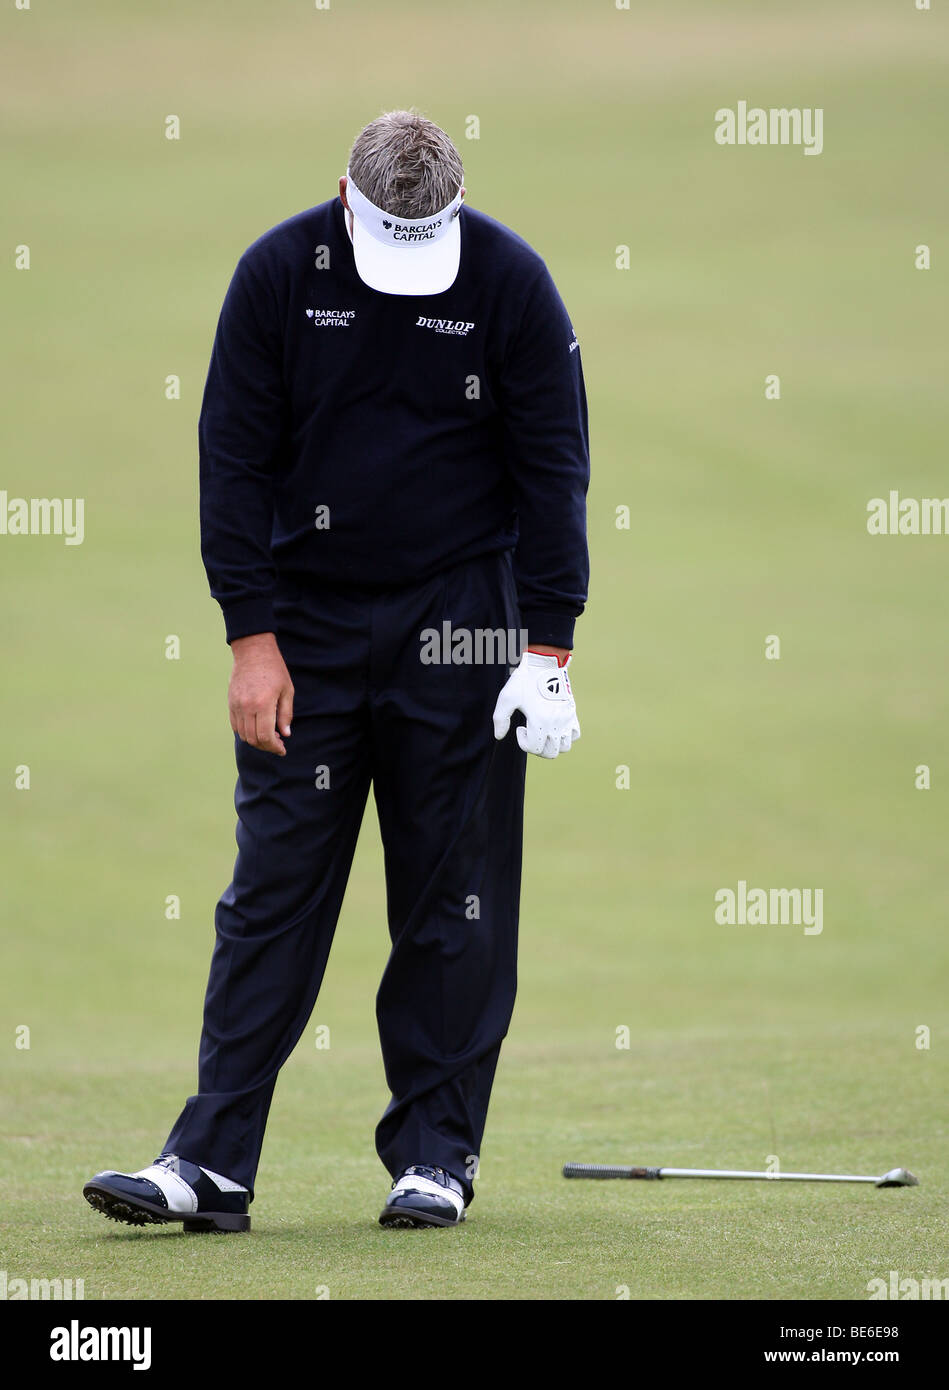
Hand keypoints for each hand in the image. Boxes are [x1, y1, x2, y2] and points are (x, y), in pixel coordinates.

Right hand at [228, 632, 293, 755]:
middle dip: (266, 746)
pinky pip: (235, 725)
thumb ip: (286, 714)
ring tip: (268, 735)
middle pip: (253, 739)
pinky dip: (245, 732)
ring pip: (243, 734)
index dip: (274, 747)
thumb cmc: (274, 669)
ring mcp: (236, 705)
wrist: (253, 651)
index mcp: (263, 704)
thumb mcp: (287, 690)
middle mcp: (247, 707)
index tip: (282, 749)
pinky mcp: (230, 702)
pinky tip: (256, 727)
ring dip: (255, 740)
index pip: (265, 736)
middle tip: (277, 743)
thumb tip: (285, 734)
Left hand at [492, 650, 579, 758]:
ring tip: (544, 732)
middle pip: (551, 752)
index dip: (524, 743)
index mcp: (540, 721)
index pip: (535, 748)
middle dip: (538, 748)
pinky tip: (555, 726)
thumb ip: (500, 719)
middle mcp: (556, 723)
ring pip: (565, 747)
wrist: (544, 663)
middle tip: (531, 734)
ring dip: (553, 745)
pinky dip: (566, 736)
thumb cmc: (524, 680)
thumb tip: (500, 736)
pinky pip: (575, 734)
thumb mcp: (506, 697)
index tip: (520, 728)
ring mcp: (566, 719)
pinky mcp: (572, 713)